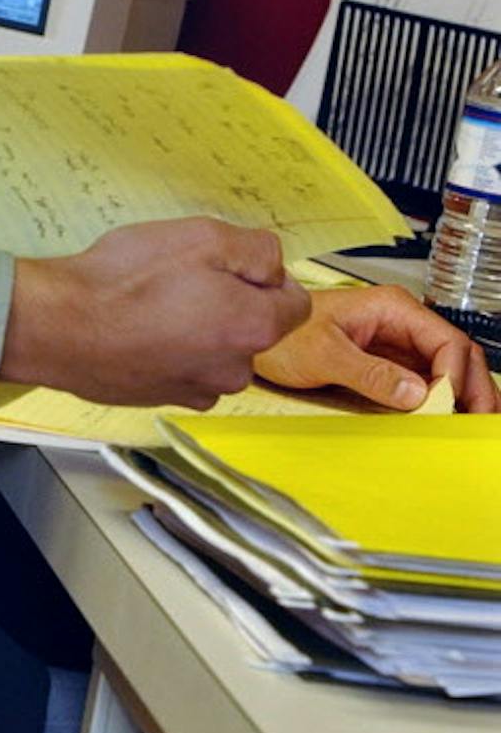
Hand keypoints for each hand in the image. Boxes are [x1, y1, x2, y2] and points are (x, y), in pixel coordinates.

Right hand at [0, 217, 309, 408]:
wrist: (60, 327)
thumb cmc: (126, 282)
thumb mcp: (202, 236)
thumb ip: (256, 248)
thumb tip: (272, 265)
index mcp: (255, 327)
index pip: (295, 301)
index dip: (264, 276)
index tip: (225, 264)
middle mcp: (234, 370)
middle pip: (253, 328)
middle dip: (229, 302)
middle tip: (181, 279)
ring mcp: (197, 389)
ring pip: (217, 350)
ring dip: (198, 328)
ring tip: (153, 304)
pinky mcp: (162, 398)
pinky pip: (184, 368)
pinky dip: (169, 350)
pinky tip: (138, 330)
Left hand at [253, 285, 499, 412]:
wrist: (254, 337)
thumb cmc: (282, 334)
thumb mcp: (323, 354)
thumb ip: (369, 373)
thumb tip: (415, 393)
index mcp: (392, 309)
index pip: (446, 340)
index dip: (456, 375)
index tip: (449, 405)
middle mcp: (399, 324)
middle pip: (456, 354)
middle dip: (474, 387)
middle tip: (483, 420)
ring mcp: (394, 345)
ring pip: (442, 370)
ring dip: (460, 396)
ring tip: (470, 424)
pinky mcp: (383, 364)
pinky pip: (420, 382)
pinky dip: (435, 401)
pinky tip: (440, 420)